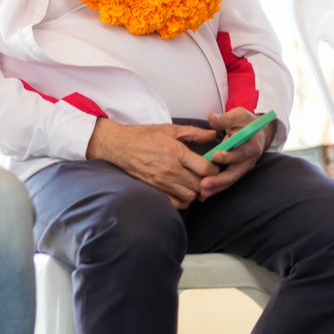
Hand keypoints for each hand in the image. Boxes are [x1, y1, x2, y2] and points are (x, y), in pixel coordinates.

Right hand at [86, 119, 217, 209]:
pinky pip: (177, 203)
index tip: (213, 166)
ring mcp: (163, 182)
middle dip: (207, 182)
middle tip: (205, 176)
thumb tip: (213, 134)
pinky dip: (183, 200)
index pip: (206, 169)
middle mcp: (171, 169)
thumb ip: (194, 133)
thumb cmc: (143, 136)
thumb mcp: (169, 130)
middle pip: (201, 185)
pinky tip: (182, 191)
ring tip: (193, 183)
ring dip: (196, 192)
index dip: (214, 169)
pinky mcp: (156, 190)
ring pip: (191, 196)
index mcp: (176, 152)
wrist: (119, 146)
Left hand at [199, 109, 272, 199]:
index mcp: (252, 145)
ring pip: (230, 180)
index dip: (229, 156)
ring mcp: (242, 168)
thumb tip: (212, 118)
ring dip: (216, 187)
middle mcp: (249, 161)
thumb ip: (226, 118)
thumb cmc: (246, 123)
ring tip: (202, 193)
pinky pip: (226, 182)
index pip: (241, 153)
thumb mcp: (239, 115)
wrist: (256, 132)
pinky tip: (203, 195)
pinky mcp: (235, 172)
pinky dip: (216, 189)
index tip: (215, 156)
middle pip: (235, 173)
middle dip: (220, 180)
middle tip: (204, 184)